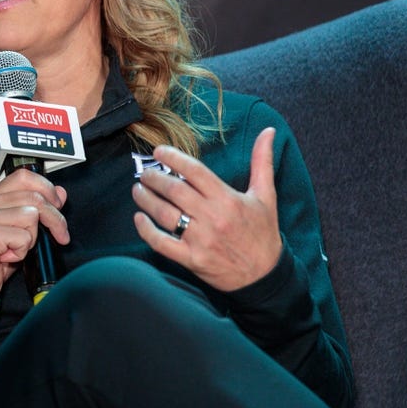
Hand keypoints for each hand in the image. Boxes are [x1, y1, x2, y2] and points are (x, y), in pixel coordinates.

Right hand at [0, 168, 68, 305]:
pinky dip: (22, 252)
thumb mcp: (18, 230)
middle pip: (34, 197)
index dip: (47, 189)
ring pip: (32, 216)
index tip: (58, 206)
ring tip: (16, 248)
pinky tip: (7, 257)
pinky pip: (24, 237)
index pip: (24, 177)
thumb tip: (60, 193)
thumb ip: (36, 209)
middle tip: (60, 236)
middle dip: (55, 219)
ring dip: (31, 239)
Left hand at [131, 127, 281, 291]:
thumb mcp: (266, 196)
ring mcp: (200, 240)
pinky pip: (161, 243)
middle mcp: (212, 218)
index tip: (158, 151)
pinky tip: (139, 218)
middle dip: (154, 178)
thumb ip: (262, 162)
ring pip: (164, 214)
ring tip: (138, 189)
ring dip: (146, 199)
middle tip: (144, 172)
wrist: (265, 276)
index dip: (173, 158)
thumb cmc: (263, 232)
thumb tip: (268, 131)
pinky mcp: (191, 259)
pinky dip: (146, 230)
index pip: (194, 171)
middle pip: (174, 191)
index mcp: (228, 199)